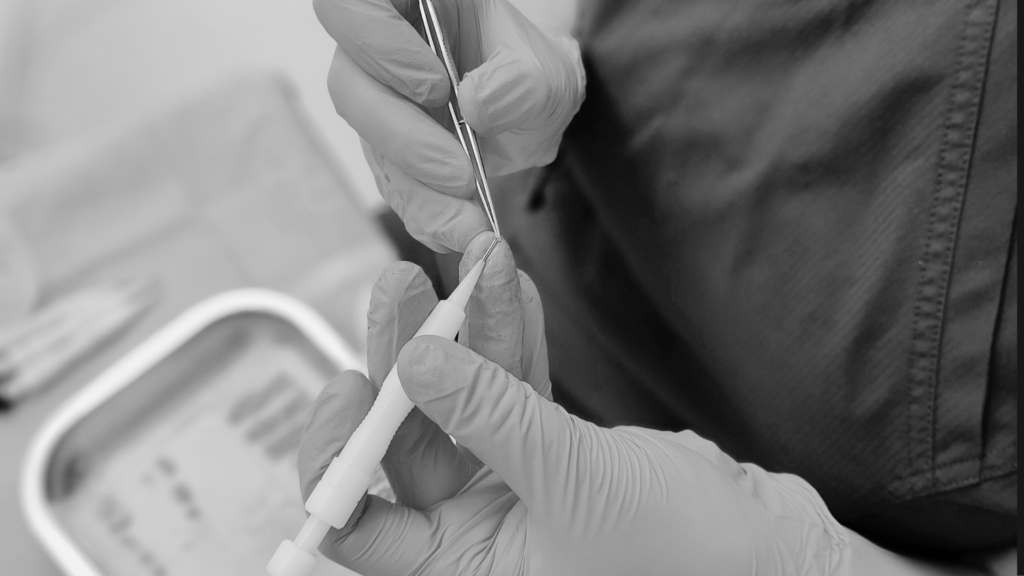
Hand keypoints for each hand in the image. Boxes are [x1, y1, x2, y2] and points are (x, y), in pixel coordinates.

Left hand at [299, 234, 850, 575]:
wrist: (770, 550)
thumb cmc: (685, 557)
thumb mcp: (572, 484)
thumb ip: (491, 419)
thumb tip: (415, 363)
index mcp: (461, 569)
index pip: (359, 522)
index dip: (339, 454)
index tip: (348, 384)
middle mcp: (475, 533)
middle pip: (408, 437)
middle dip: (407, 356)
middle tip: (402, 286)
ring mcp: (511, 487)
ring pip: (462, 400)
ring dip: (467, 331)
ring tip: (472, 261)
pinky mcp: (549, 451)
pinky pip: (515, 389)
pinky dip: (514, 341)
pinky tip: (507, 287)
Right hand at [313, 0, 584, 252]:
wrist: (528, 105)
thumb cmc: (527, 71)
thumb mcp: (543, 72)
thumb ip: (518, 82)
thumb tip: (476, 105)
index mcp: (402, 4)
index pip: (351, 6)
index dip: (379, 45)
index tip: (435, 87)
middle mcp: (374, 51)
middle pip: (351, 87)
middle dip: (405, 138)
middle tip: (459, 174)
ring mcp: (375, 105)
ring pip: (369, 145)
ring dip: (417, 189)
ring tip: (467, 218)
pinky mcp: (385, 153)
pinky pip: (391, 185)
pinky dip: (425, 213)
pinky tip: (457, 229)